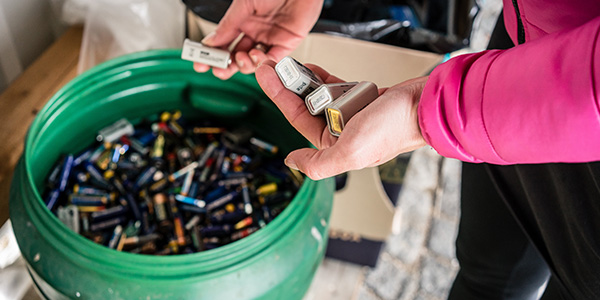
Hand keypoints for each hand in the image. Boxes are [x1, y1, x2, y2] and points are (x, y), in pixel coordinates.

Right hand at [194, 0, 323, 79]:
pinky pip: (273, 59)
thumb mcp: (244, 4)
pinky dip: (263, 63)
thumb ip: (228, 25)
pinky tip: (256, 57)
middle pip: (237, 56)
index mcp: (242, 20)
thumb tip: (210, 42)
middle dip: (226, 65)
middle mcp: (255, 31)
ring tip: (241, 57)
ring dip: (244, 64)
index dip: (212, 54)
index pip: (224, 42)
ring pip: (253, 62)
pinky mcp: (286, 43)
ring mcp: (270, 38)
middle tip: (218, 69)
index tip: (200, 63)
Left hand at [255, 60, 427, 179]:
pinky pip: (337, 87)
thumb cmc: (393, 129)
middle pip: (306, 106)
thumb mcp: (350, 152)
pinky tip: (313, 70)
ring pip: (320, 95)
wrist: (424, 105)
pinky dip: (325, 78)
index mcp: (335, 148)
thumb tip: (292, 162)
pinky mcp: (362, 99)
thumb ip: (317, 164)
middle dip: (289, 86)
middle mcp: (341, 133)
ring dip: (306, 80)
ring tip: (292, 65)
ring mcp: (351, 115)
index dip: (279, 97)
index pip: (298, 120)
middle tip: (275, 67)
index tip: (267, 77)